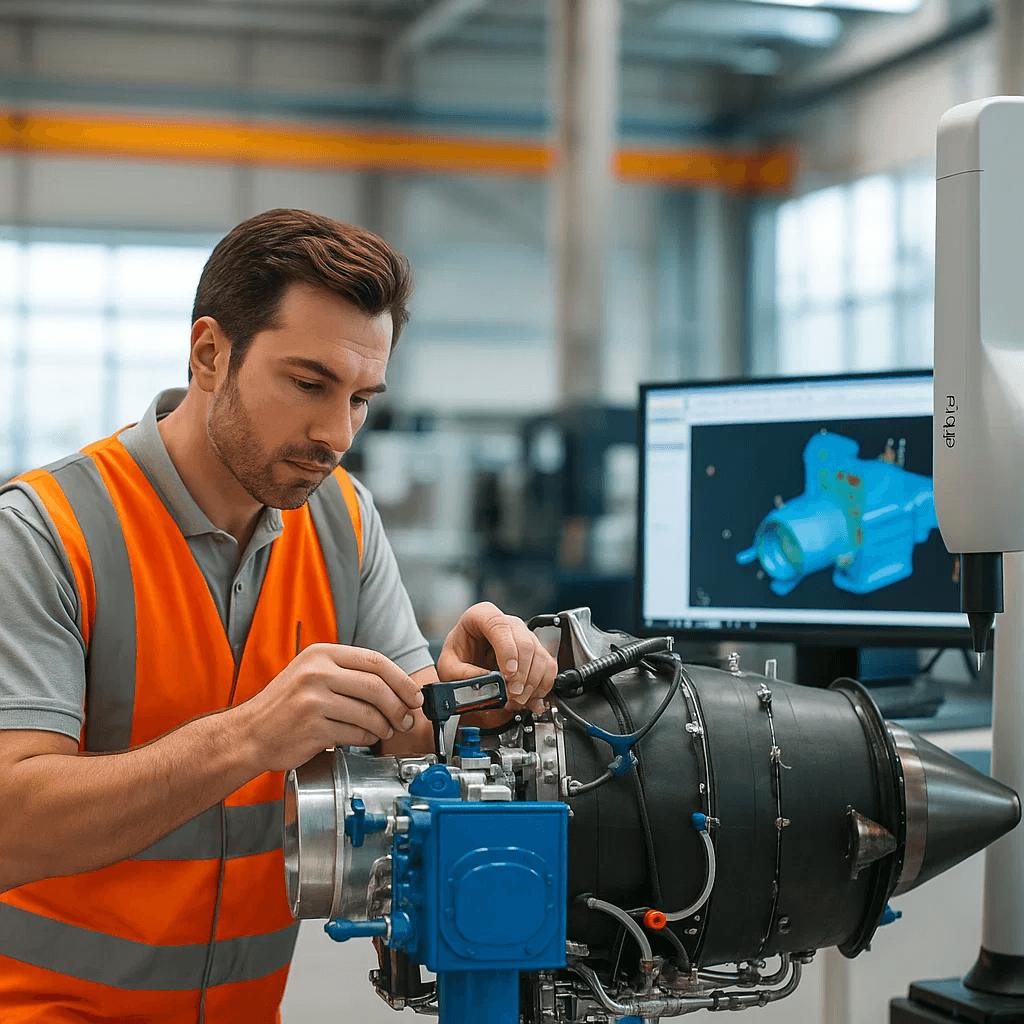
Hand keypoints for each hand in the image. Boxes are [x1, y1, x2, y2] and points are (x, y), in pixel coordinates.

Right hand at [237, 644, 423, 771]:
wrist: (249, 734)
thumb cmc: (284, 706)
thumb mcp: (311, 674)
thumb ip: (347, 673)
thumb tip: (395, 684)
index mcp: (321, 654)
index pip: (375, 660)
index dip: (401, 679)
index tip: (414, 694)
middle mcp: (317, 672)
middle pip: (376, 686)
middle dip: (399, 704)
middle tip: (407, 717)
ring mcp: (313, 700)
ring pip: (369, 712)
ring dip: (385, 725)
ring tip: (387, 730)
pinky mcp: (313, 728)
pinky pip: (355, 733)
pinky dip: (368, 738)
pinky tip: (366, 738)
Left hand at [437, 602, 556, 713]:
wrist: (468, 660)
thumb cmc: (459, 657)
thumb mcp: (449, 666)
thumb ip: (463, 673)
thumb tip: (488, 682)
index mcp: (481, 616)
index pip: (499, 626)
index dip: (507, 650)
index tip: (507, 673)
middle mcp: (507, 622)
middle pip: (524, 643)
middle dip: (520, 674)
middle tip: (511, 694)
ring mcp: (524, 635)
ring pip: (539, 656)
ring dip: (532, 683)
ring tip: (517, 700)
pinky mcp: (536, 650)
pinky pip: (549, 666)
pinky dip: (543, 685)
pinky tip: (530, 697)